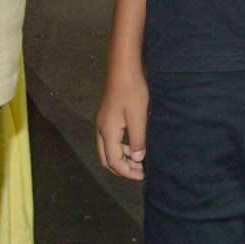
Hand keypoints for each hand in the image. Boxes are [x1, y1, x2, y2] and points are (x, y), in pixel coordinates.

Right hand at [95, 66, 148, 180]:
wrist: (123, 68)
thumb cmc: (133, 90)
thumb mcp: (139, 116)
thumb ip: (138, 139)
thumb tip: (138, 160)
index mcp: (107, 132)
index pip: (114, 162)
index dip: (128, 172)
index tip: (144, 175)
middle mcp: (100, 129)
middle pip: (107, 159)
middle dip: (123, 168)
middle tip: (140, 171)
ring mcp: (102, 122)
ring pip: (107, 149)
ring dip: (122, 158)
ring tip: (140, 160)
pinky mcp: (106, 116)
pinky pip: (110, 139)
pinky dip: (121, 147)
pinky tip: (135, 144)